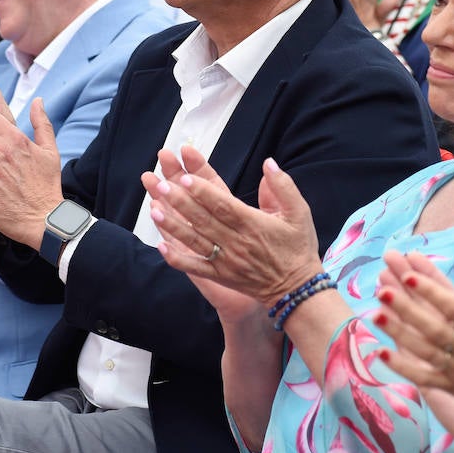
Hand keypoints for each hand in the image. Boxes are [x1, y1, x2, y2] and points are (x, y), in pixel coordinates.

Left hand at [146, 151, 323, 305]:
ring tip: (154, 209)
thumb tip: (268, 163)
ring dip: (173, 225)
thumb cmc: (298, 247)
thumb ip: (283, 187)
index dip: (204, 192)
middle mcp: (237, 242)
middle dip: (180, 202)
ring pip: (195, 240)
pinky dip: (177, 258)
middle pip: (204, 220)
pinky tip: (161, 245)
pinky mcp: (221, 276)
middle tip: (161, 185)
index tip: (186, 178)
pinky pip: (195, 267)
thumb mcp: (300, 213)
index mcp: (253, 224)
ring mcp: (226, 261)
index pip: (223, 205)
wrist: (297, 289)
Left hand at [376, 251, 453, 425]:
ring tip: (375, 314)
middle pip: (431, 326)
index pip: (453, 307)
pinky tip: (381, 353)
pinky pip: (422, 377)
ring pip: (422, 349)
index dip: (431, 291)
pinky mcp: (450, 386)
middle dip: (406, 308)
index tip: (410, 276)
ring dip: (398, 332)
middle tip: (383, 290)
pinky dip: (402, 367)